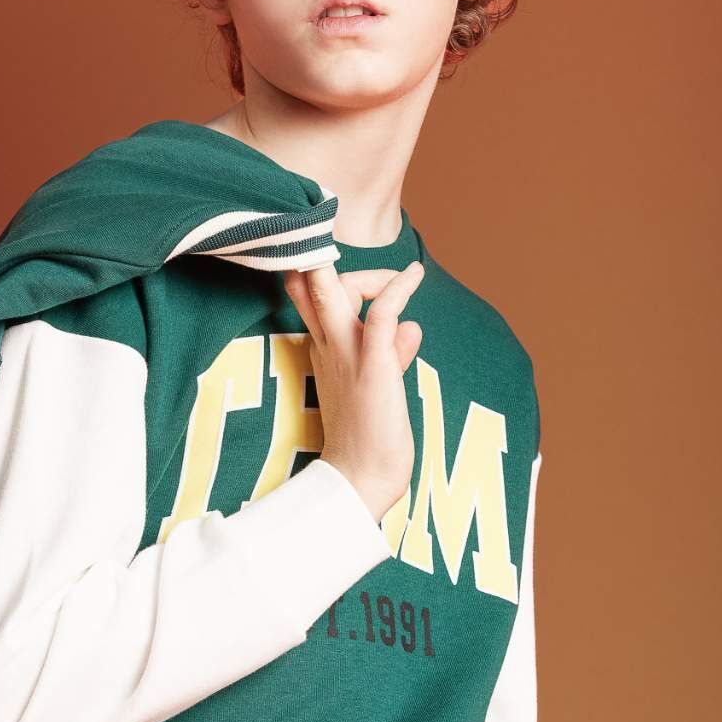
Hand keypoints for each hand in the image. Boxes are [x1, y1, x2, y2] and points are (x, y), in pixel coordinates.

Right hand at [282, 258, 424, 521]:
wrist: (363, 478)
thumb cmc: (369, 438)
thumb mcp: (379, 385)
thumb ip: (392, 351)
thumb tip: (412, 327)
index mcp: (322, 349)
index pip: (304, 295)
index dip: (313, 266)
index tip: (335, 253)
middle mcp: (327, 345)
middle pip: (307, 283)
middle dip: (316, 254)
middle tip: (342, 243)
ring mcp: (346, 353)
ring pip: (335, 290)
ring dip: (362, 272)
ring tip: (401, 274)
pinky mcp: (373, 364)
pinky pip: (382, 313)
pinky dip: (399, 288)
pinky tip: (417, 274)